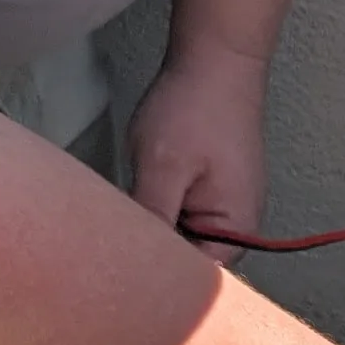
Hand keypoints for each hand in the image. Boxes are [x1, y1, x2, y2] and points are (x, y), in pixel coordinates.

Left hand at [128, 39, 269, 259]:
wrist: (217, 59)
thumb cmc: (194, 111)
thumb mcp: (163, 168)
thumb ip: (152, 219)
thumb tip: (130, 262)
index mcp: (235, 229)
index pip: (195, 280)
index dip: (157, 285)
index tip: (117, 280)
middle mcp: (237, 226)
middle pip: (189, 262)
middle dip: (152, 258)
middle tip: (107, 254)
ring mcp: (225, 206)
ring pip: (181, 238)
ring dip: (152, 232)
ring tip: (115, 229)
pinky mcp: (211, 188)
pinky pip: (182, 215)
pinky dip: (158, 211)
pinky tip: (133, 202)